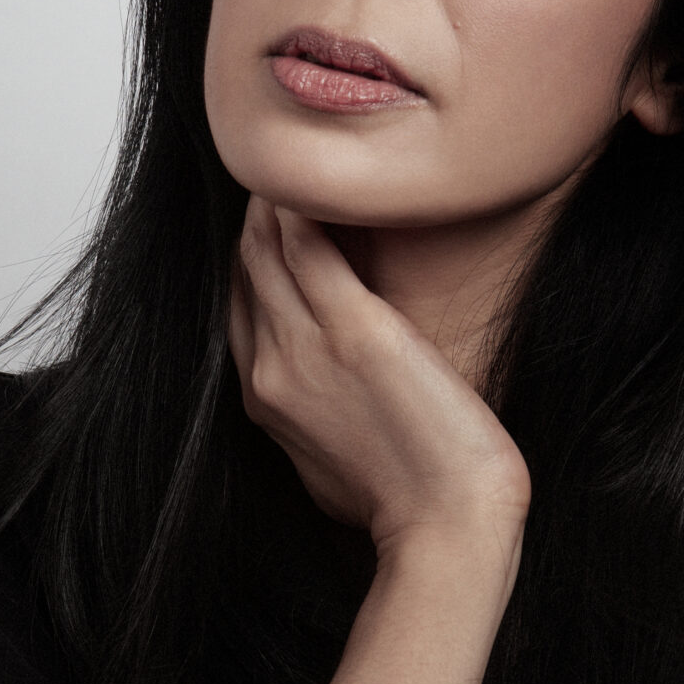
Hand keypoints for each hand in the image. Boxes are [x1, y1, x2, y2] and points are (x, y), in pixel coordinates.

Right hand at [228, 197, 529, 557]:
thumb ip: (318, 422)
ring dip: (277, 198)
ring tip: (301, 158)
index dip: (251, 255)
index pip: (238, 305)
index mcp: (264, 400)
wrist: (445, 525)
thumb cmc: (409, 502)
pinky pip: (309, 245)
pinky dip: (309, 207)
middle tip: (288, 167)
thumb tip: (329, 408)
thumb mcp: (336, 464)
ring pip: (266, 247)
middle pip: (243, 266)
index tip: (276, 218)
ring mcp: (304, 348)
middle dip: (258, 213)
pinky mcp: (354, 330)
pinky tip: (325, 181)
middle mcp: (270, 368)